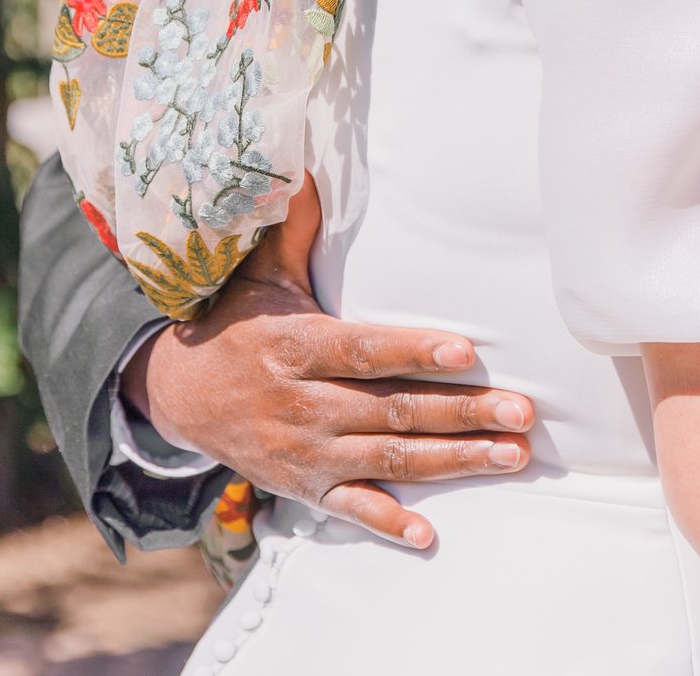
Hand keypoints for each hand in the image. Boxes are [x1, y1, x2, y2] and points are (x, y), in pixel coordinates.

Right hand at [121, 176, 533, 549]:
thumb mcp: (259, 273)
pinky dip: (388, 522)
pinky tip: (429, 533)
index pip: (364, 350)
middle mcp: (302, 402)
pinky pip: (350, 509)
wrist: (177, 395)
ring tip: (511, 455)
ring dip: (453, 461)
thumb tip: (309, 166)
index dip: (414, 351)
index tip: (466, 352)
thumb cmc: (237, 323)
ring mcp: (304, 451)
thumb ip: (294, 228)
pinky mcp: (303, 487)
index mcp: (295, 346)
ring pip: (389, 458)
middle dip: (462, 412)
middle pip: (392, 409)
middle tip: (521, 413)